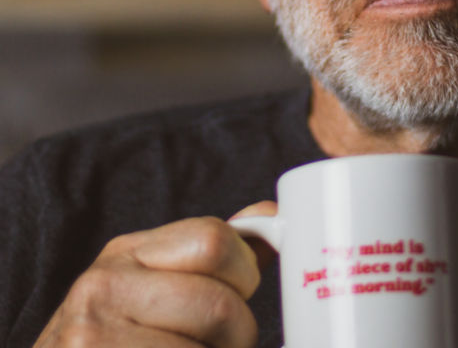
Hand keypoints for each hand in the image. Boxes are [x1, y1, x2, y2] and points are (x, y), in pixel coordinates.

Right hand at [35, 202, 277, 346]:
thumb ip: (216, 256)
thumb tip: (274, 215)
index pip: (214, 240)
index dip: (244, 274)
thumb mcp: (156, 288)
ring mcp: (91, 339)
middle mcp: (102, 287)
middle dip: (238, 336)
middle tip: (222, 346)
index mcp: (126, 252)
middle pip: (219, 305)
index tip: (239, 296)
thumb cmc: (119, 342)